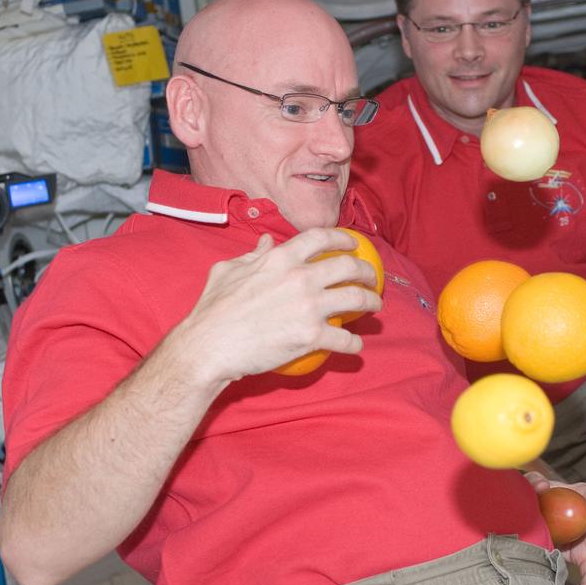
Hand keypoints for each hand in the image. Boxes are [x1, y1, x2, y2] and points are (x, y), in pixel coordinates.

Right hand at [174, 229, 382, 383]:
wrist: (210, 346)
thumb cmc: (213, 309)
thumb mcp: (228, 270)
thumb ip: (252, 255)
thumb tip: (267, 242)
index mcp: (281, 258)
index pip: (322, 238)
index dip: (343, 238)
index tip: (353, 244)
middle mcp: (301, 278)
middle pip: (348, 267)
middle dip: (367, 271)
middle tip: (371, 278)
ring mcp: (309, 307)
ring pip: (357, 300)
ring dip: (371, 302)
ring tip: (375, 306)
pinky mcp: (312, 336)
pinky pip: (345, 339)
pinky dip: (354, 344)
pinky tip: (355, 346)